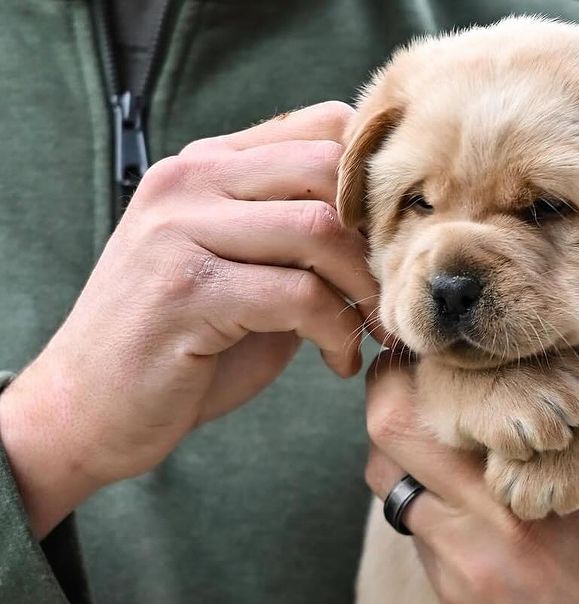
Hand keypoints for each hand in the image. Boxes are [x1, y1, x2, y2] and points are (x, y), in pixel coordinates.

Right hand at [0, 102, 390, 537]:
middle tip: (394, 294)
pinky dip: (338, 334)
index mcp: (206, 166)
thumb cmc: (179, 348)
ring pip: (319, 229)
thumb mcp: (243, 277)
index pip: (319, 126)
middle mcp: (189, 182)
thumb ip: (297, 246)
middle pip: (326, 168)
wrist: (90, 408)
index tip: (395, 246)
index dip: (375, 185)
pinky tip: (337, 363)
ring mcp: (181, 231)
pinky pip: (300, 295)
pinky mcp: (187, 291)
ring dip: (365, 291)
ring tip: (371, 332)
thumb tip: (383, 240)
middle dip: (379, 239)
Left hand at [364, 279, 578, 603]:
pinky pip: (413, 532)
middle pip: (398, 420)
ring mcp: (474, 566)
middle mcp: (511, 514)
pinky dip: (425, 501)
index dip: (453, 345)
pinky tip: (471, 499)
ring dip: (407, 445)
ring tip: (447, 430)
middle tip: (432, 370)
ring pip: (389, 476)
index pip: (477, 377)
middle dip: (402, 384)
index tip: (464, 329)